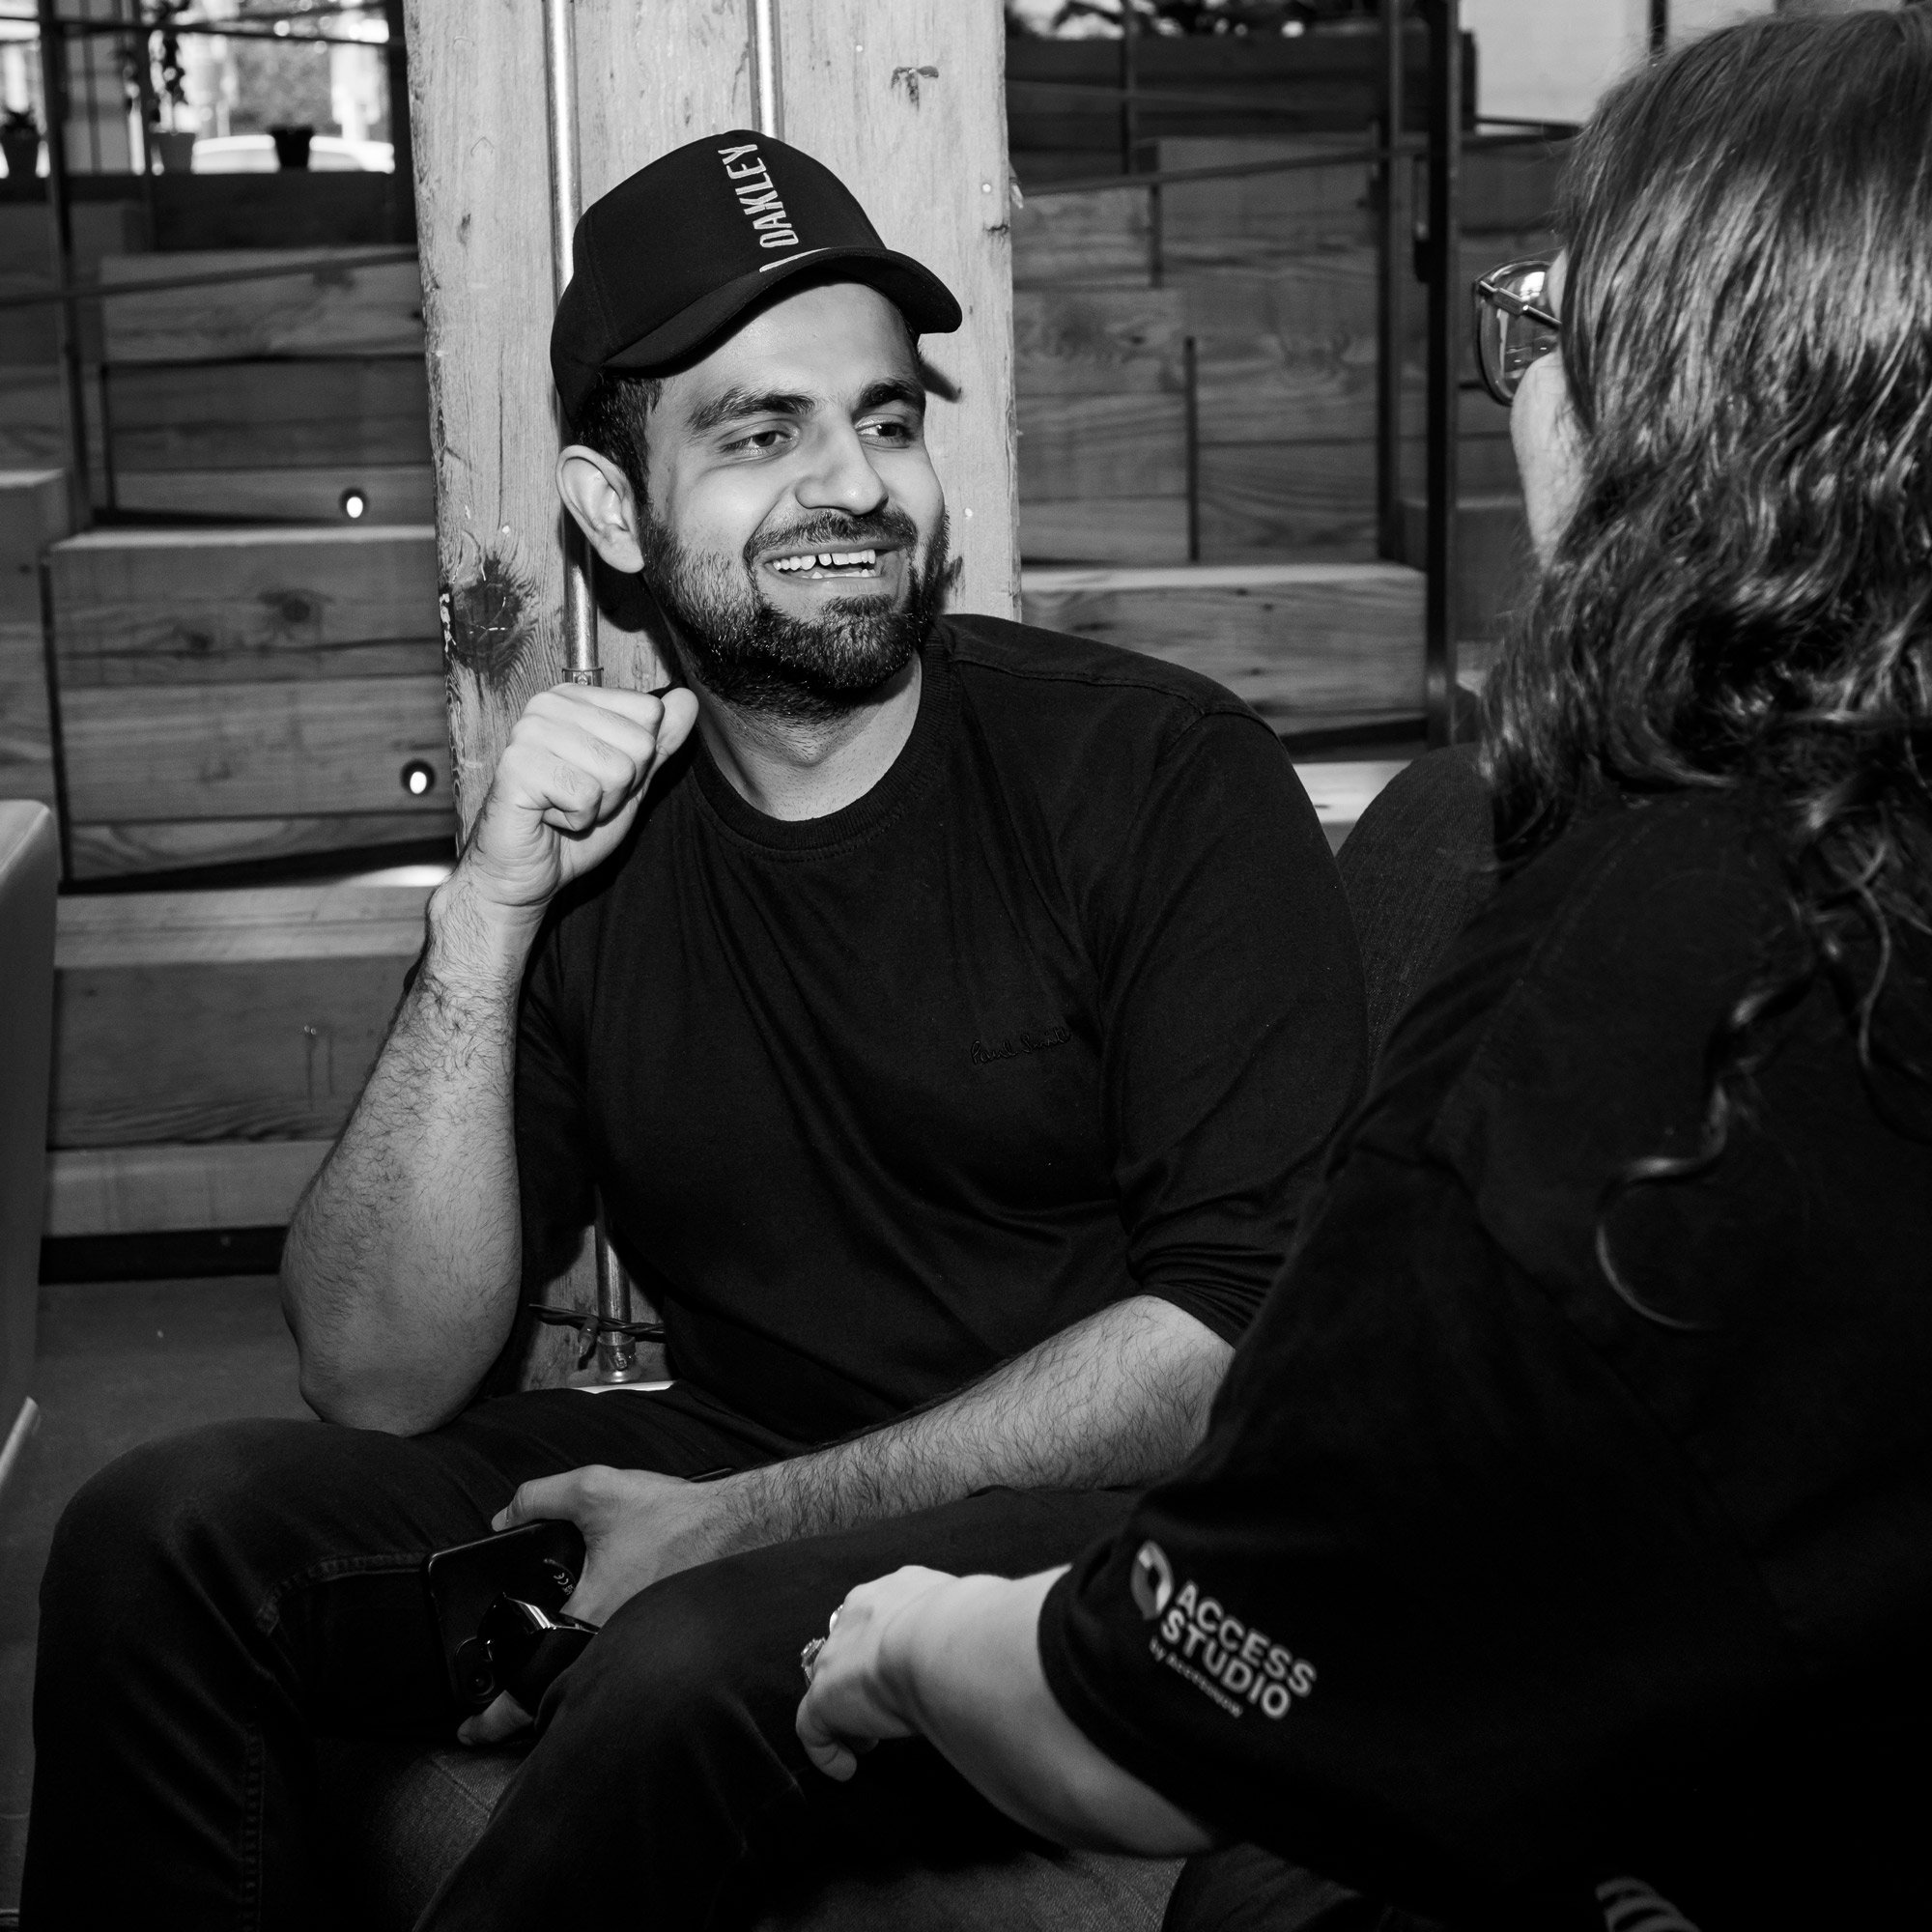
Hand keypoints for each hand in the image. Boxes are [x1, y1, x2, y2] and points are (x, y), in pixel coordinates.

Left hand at [456, 1464, 747, 1747]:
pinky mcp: (658, 1641)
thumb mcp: (596, 1491)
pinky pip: (618, 1667)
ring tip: (537, 1679)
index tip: (470, 1730)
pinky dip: (597, 1667)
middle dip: (523, 1708)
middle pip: (556, 1697)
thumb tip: (502, 1518)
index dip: (493, 1717)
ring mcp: (637, 1647)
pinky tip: (592, 1642)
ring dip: (560, 1688)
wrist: (738, 1526)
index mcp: (589, 1615)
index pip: (530, 1685)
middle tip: (493, 1715)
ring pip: (589, 1687)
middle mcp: (614, 1645)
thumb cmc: (677, 1517)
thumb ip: (539, 1498)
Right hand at [457, 683, 698, 927]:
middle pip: (639, 743)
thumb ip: (658, 742)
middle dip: (621, 787)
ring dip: (599, 805)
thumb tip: (687, 699)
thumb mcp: (630, 782)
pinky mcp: (518, 766)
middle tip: (581, 798)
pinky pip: (585, 795)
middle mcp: (548, 705)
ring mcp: (529, 732)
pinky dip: (577, 820)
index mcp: (575, 699)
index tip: (601, 777)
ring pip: (616, 770)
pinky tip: (549, 817)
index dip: (639, 760)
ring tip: (565, 807)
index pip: (649, 712)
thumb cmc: (572, 826)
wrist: (527, 871)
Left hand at [795, 1566, 956, 1780]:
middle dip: (863, 1677)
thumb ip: (968, 1633)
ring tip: (870, 1741)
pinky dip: (826, 1750)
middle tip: (886, 1708)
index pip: (883, 1616)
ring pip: (828, 1682)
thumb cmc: (975, 1629)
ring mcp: (837, 1651)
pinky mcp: (824, 1694)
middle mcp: (862, 1610)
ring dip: (846, 1711)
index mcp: (901, 1588)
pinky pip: (812, 1727)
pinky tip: (847, 1768)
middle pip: (850, 1645)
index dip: (890, 1649)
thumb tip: (989, 1652)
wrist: (946, 1641)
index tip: (906, 1675)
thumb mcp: (975, 1619)